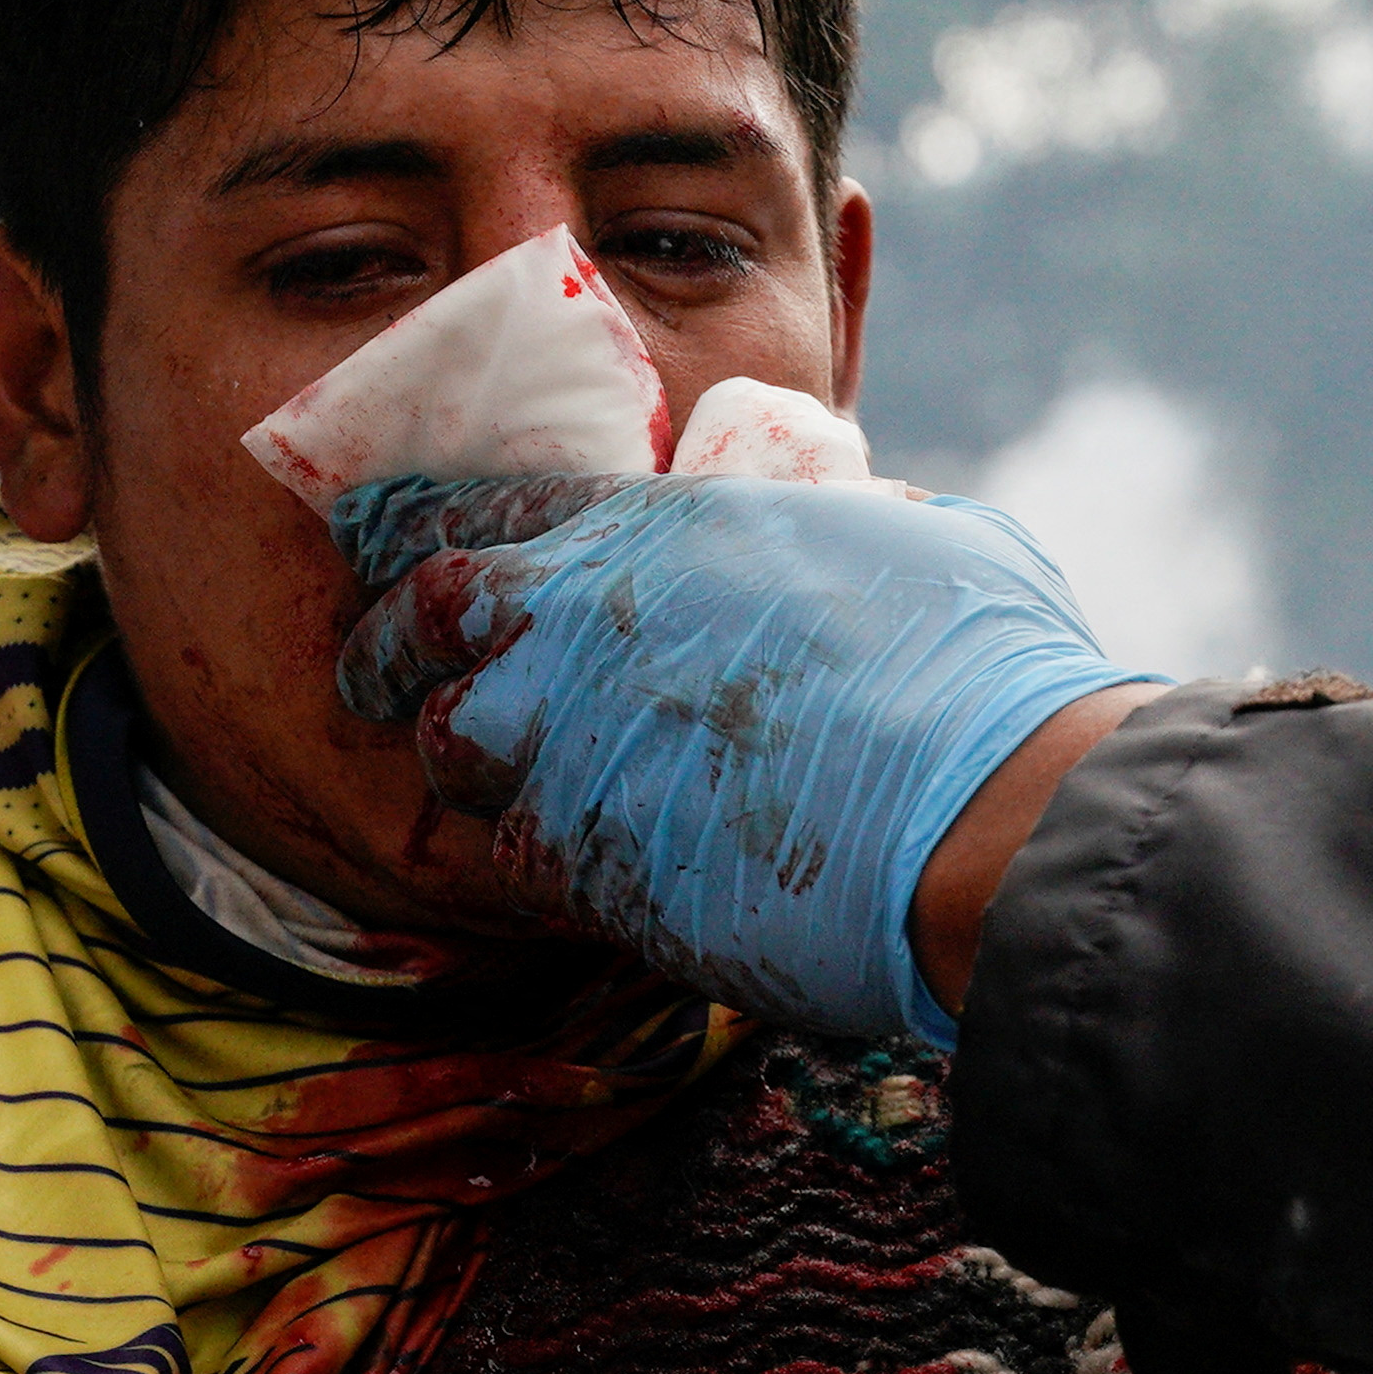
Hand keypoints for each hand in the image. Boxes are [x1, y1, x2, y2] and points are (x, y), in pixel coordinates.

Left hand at [333, 471, 1157, 1041]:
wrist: (996, 816)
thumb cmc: (988, 670)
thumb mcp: (919, 542)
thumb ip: (844, 532)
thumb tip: (861, 531)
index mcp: (667, 523)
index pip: (493, 505)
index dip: (427, 528)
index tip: (398, 548)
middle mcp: (588, 618)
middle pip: (421, 619)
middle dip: (387, 647)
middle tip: (376, 674)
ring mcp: (571, 741)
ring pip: (448, 745)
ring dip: (468, 764)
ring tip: (507, 782)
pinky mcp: (587, 862)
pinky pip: (514, 859)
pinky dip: (537, 863)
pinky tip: (589, 868)